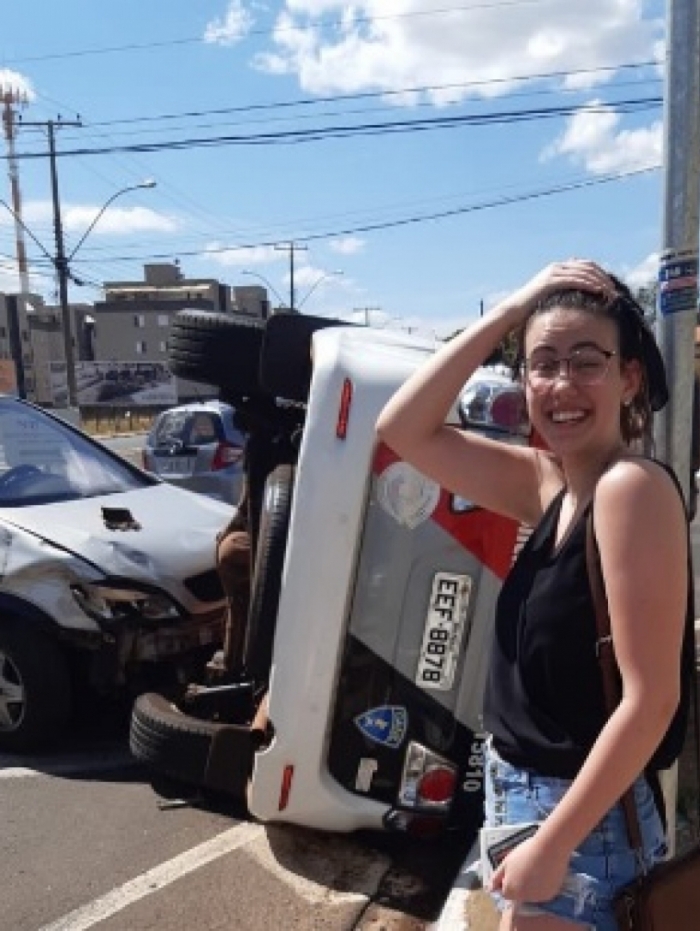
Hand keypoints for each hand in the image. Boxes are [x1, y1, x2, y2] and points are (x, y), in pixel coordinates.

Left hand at [489, 835, 569, 904]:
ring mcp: (538, 898)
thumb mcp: (506, 863)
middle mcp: (524, 899)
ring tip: (534, 869)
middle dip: (519, 884)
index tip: (513, 870)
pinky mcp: (550, 895)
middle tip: (524, 868)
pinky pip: (542, 893)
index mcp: (511, 891)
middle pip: (518, 895)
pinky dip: (542, 886)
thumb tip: (490, 889)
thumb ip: (496, 878)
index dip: (507, 881)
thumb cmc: (524, 853)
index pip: (505, 893)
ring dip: (530, 886)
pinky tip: (544, 873)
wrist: (549, 850)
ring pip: (531, 894)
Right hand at [500, 260, 614, 325]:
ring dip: (599, 282)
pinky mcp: (551, 281)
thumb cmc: (531, 309)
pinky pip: (575, 280)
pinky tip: (598, 292)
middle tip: (615, 290)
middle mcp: (557, 267)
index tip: (610, 286)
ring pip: (584, 272)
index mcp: (558, 268)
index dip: (600, 274)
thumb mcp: (551, 298)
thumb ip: (564, 294)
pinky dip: (589, 285)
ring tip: (610, 293)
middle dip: (603, 278)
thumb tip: (578, 302)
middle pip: (588, 267)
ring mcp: (553, 272)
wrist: (514, 311)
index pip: (585, 265)